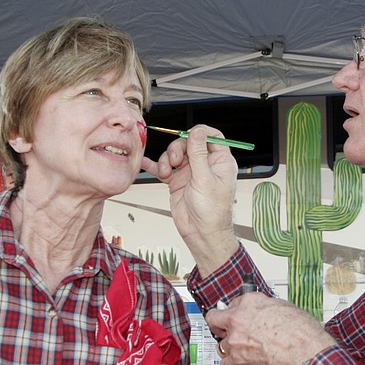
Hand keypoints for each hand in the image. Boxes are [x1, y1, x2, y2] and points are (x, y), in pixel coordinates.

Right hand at [141, 125, 239, 275]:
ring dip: (166, 160)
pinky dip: (154, 166)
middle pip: (188, 143)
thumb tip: (197, 131)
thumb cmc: (212, 211)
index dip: (199, 133)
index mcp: (219, 161)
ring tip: (166, 173)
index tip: (187, 135)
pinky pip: (163, 168)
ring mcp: (190, 172)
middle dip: (178, 149)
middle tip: (176, 162)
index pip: (212, 136)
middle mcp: (205, 164)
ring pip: (175, 154)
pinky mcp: (177, 181)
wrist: (200, 233)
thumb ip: (199, 153)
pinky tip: (144, 163)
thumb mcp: (205, 179)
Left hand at [206, 293, 335, 364]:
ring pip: (221, 343)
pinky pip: (225, 363)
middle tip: (224, 328)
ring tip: (241, 349)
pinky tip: (238, 363)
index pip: (233, 302)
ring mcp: (236, 340)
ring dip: (230, 347)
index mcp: (251, 302)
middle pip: (214, 319)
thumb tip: (264, 312)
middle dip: (219, 324)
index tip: (238, 315)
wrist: (306, 355)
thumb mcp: (285, 307)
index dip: (237, 310)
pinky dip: (231, 364)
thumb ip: (267, 308)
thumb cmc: (302, 333)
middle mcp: (239, 319)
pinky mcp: (238, 360)